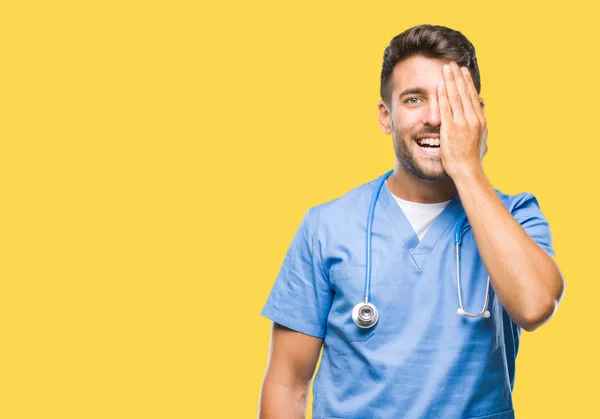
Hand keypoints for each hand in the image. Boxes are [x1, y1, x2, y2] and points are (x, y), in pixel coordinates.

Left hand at [437, 62, 486, 178]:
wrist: (467, 170)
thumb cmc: (471, 156)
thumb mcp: (481, 136)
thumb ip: (480, 120)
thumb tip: (482, 106)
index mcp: (480, 120)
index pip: (472, 96)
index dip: (467, 82)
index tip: (463, 71)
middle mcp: (472, 118)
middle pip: (464, 92)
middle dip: (458, 77)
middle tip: (452, 64)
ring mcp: (462, 123)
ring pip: (456, 97)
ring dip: (450, 81)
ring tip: (445, 68)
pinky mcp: (451, 128)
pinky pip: (446, 108)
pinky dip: (443, 95)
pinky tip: (440, 85)